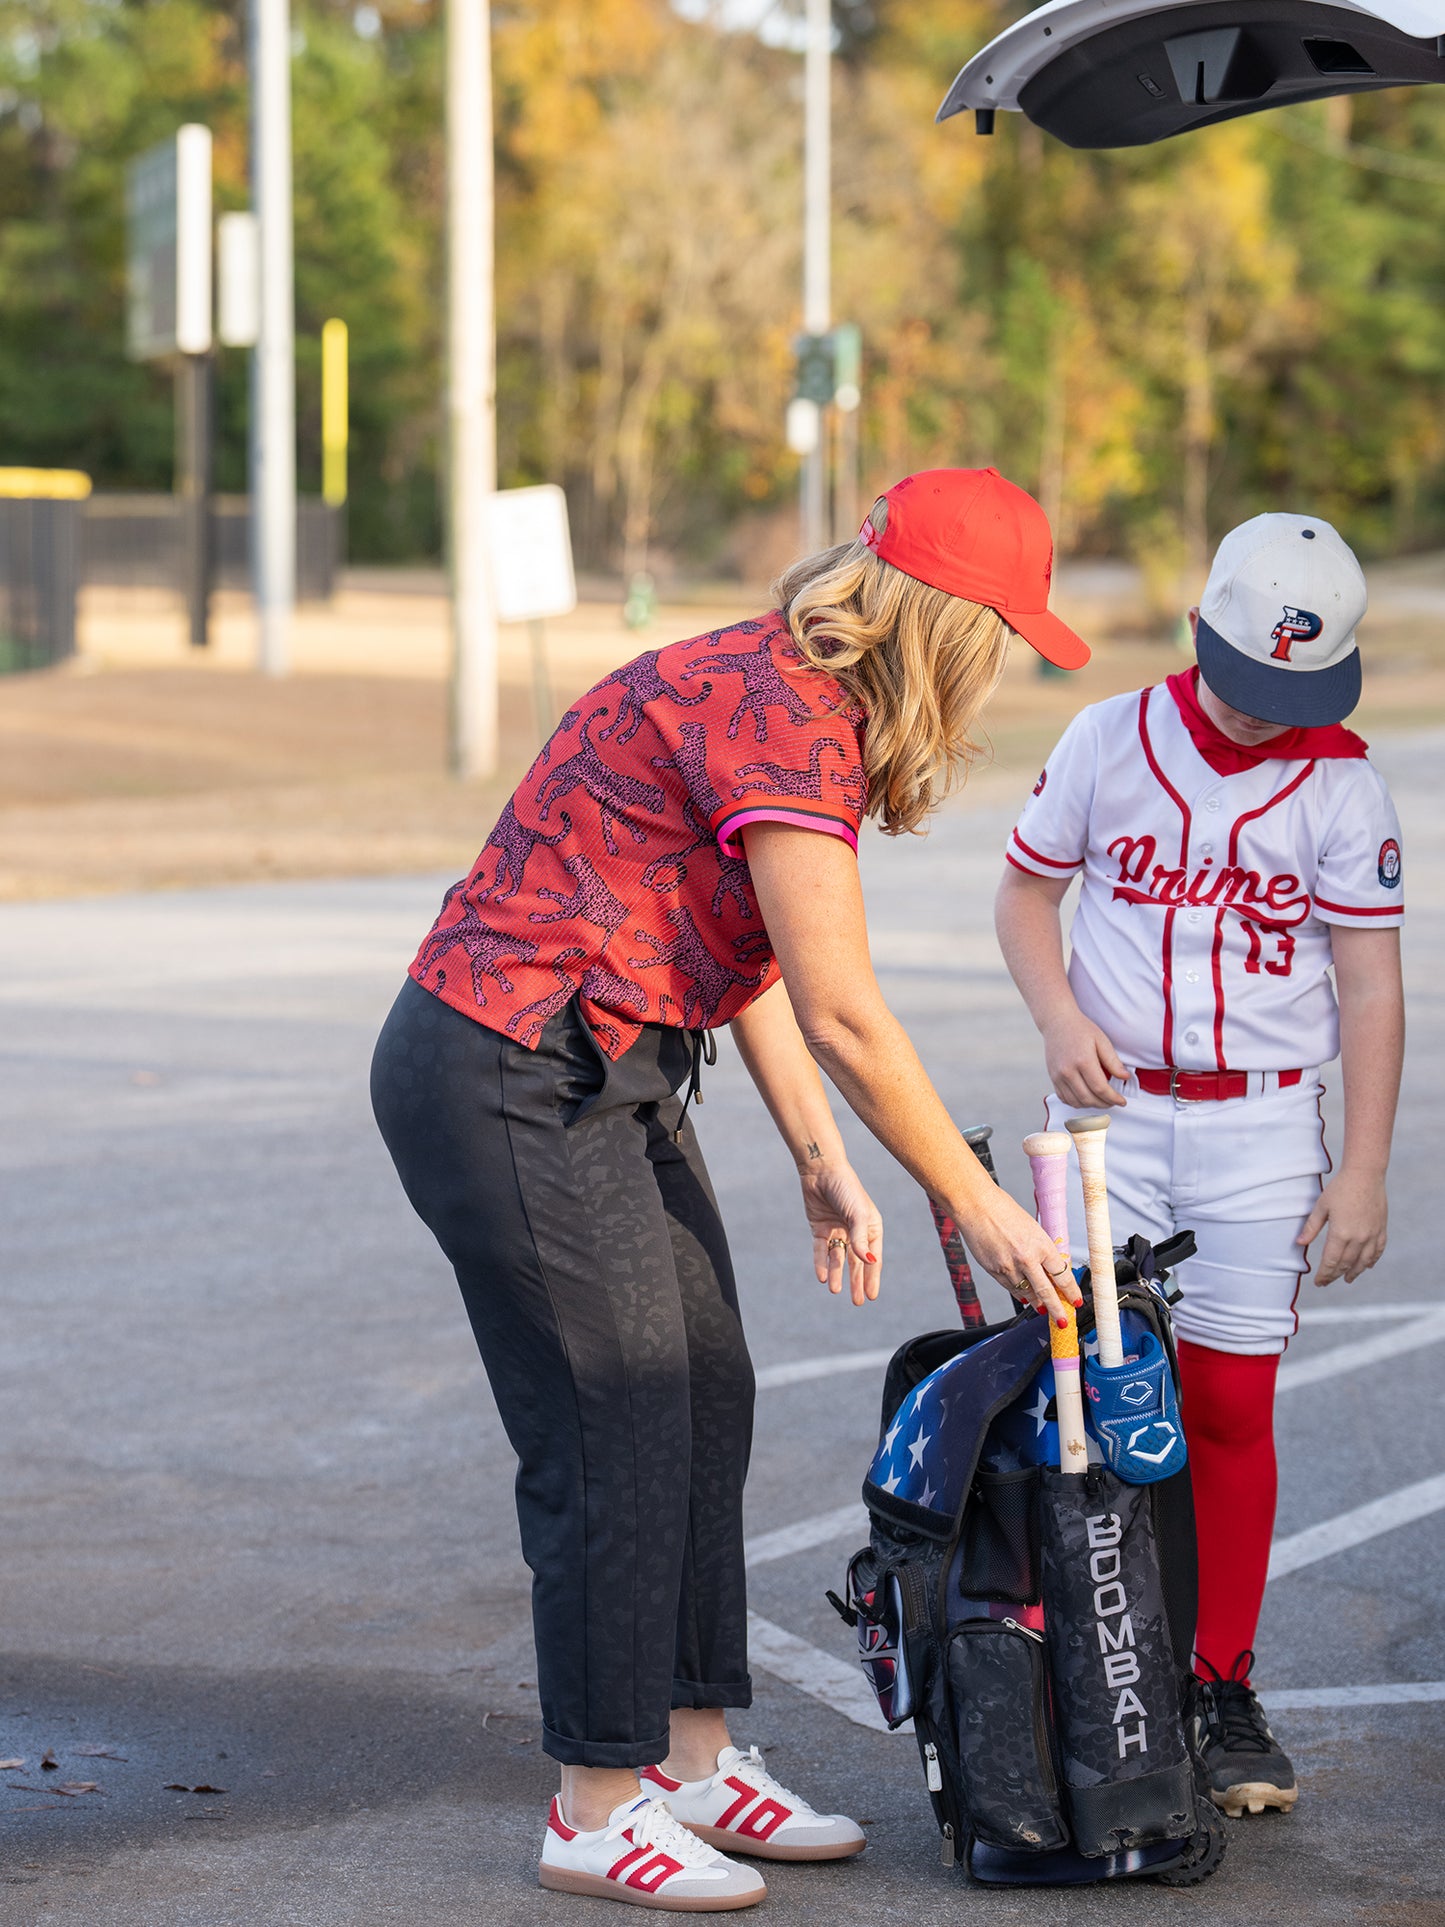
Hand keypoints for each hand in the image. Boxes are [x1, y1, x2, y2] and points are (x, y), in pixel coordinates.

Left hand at [800, 1160, 882, 1304]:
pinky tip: (822, 1276)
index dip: (872, 1278)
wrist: (821, 1170)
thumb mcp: (858, 1214)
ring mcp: (837, 1231)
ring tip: (836, 1291)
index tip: (872, 1296)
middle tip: (857, 1302)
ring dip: (837, 1274)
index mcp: (871, 1228)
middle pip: (856, 1262)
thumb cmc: (846, 1189)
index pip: (872, 1258)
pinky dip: (821, 1263)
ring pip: (837, 1258)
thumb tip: (868, 1261)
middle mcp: (855, 1232)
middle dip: (856, 1282)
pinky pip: (820, 1250)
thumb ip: (861, 1238)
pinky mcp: (819, 1228)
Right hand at [954, 1183, 1084, 1323]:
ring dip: (1036, 1302)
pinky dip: (1019, 1294)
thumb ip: (1041, 1249)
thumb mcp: (1032, 1228)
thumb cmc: (1004, 1211)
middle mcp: (1027, 1259)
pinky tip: (1024, 1297)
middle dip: (1057, 1310)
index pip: (1062, 1275)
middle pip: (1047, 1292)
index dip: (1071, 1291)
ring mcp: (1009, 1267)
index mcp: (1041, 1245)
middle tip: (1063, 1320)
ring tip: (1043, 1308)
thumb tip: (1050, 1268)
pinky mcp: (994, 1271)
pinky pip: (1010, 1288)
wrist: (977, 1207)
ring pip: (1027, 1293)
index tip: (1076, 1300)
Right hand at [1043, 1010, 1128, 1108]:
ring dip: (1091, 1105)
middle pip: (1088, 1098)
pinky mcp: (1053, 1078)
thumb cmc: (1079, 1029)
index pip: (1100, 1088)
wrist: (1057, 1022)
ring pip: (1076, 1102)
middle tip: (1113, 1101)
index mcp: (1083, 1061)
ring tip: (1101, 1100)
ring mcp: (1058, 1076)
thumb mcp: (1102, 1041)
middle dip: (1104, 1104)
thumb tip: (1124, 1077)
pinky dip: (1077, 1102)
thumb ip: (1113, 1061)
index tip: (1121, 1101)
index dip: (1113, 1098)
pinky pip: (1065, 1098)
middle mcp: (1068, 1071)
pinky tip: (1086, 1097)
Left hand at [1298, 1168, 1387, 1284]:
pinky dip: (1371, 1261)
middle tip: (1327, 1282)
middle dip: (1335, 1275)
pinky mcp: (1381, 1229)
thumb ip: (1311, 1227)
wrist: (1365, 1175)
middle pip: (1346, 1264)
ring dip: (1354, 1272)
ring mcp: (1372, 1235)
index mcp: (1340, 1233)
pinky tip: (1366, 1266)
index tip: (1318, 1282)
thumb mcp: (1321, 1206)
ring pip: (1363, 1261)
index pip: (1331, 1262)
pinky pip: (1378, 1251)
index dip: (1324, 1274)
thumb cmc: (1340, 1188)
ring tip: (1347, 1279)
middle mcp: (1358, 1238)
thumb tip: (1299, 1243)